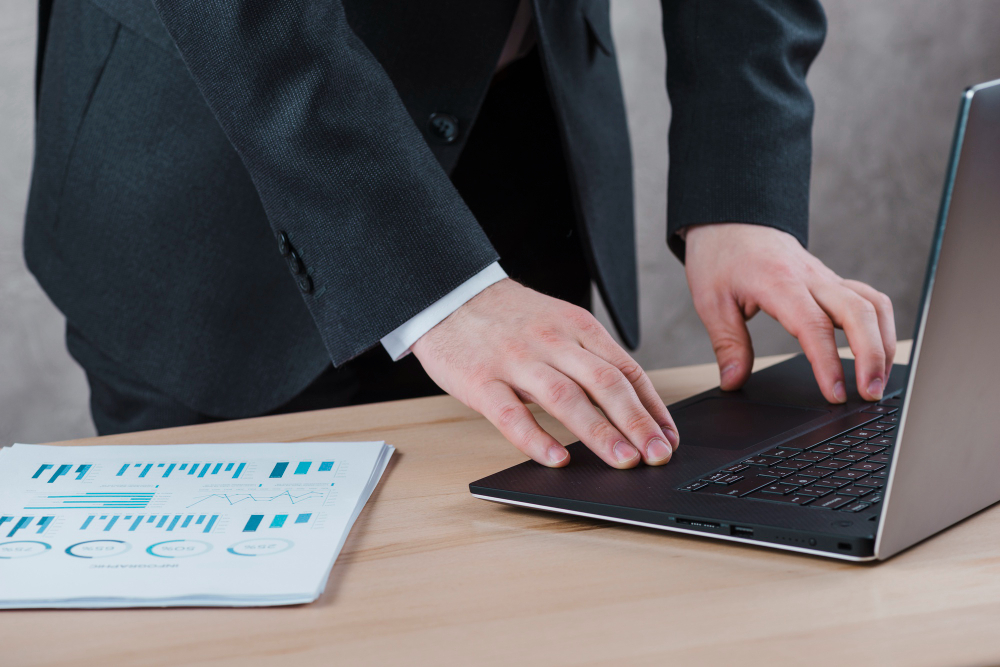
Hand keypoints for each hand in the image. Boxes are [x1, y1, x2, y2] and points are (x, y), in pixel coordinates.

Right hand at [411, 279, 678, 467]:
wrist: (448, 293)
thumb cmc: (508, 318)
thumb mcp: (558, 323)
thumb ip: (589, 358)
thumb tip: (630, 405)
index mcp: (577, 326)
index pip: (626, 368)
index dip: (652, 406)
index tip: (669, 437)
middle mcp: (552, 342)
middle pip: (604, 383)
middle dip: (636, 422)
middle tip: (657, 455)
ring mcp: (515, 360)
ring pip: (565, 398)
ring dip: (598, 432)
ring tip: (623, 460)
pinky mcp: (480, 380)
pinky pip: (510, 413)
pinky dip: (536, 438)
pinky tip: (556, 459)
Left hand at [684, 223, 895, 402]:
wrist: (731, 218)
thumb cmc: (721, 255)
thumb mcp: (710, 302)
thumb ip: (727, 344)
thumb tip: (733, 381)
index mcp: (779, 282)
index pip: (814, 326)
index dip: (829, 364)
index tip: (836, 394)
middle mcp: (810, 278)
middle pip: (859, 313)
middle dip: (873, 356)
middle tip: (870, 394)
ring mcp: (825, 278)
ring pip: (873, 304)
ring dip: (885, 343)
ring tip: (878, 381)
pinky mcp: (831, 281)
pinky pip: (868, 299)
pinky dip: (880, 326)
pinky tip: (876, 353)